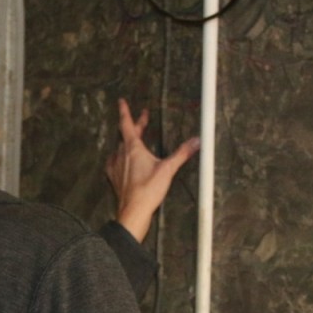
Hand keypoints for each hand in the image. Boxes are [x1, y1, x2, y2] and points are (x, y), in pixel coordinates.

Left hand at [106, 98, 199, 241]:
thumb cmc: (149, 189)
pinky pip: (114, 162)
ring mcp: (116, 166)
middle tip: (143, 118)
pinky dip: (120, 157)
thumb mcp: (168, 169)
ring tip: (135, 139)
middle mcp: (121, 154)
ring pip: (120, 148)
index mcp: (133, 148)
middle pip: (126, 135)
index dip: (125, 111)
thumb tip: (198, 140)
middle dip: (136, 125)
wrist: (133, 211)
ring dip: (128, 141)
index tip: (121, 101)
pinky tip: (121, 161)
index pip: (127, 124)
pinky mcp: (114, 178)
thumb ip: (182, 153)